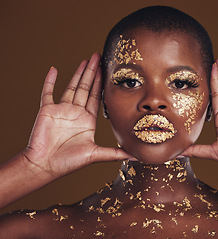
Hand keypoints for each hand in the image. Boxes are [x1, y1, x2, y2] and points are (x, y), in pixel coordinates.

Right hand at [23, 53, 130, 178]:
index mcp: (88, 120)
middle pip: (86, 88)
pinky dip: (50, 81)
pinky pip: (48, 92)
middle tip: (99, 57)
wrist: (45, 166)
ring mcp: (61, 110)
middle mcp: (76, 113)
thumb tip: (136, 156)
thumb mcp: (96, 155)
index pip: (97, 97)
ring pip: (71, 86)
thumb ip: (115, 153)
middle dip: (93, 72)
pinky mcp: (47, 110)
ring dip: (78, 73)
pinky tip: (54, 69)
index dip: (102, 83)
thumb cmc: (69, 162)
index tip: (107, 70)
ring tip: (86, 60)